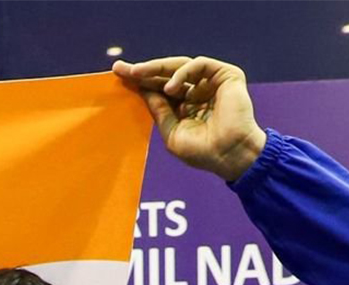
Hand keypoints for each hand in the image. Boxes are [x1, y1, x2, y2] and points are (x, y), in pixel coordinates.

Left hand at [113, 56, 266, 182]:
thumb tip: (141, 89)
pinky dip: (183, 73)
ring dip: (157, 68)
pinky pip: (200, 64)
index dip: (140, 81)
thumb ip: (159, 110)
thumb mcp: (172, 131)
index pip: (159, 88)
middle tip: (123, 68)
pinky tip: (171, 88)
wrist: (229, 155)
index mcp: (184, 105)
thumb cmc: (203, 151)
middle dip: (144, 69)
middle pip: (167, 74)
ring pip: (180, 65)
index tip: (118, 74)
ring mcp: (211, 82)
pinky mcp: (226, 75)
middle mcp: (196, 91)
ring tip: (139, 74)